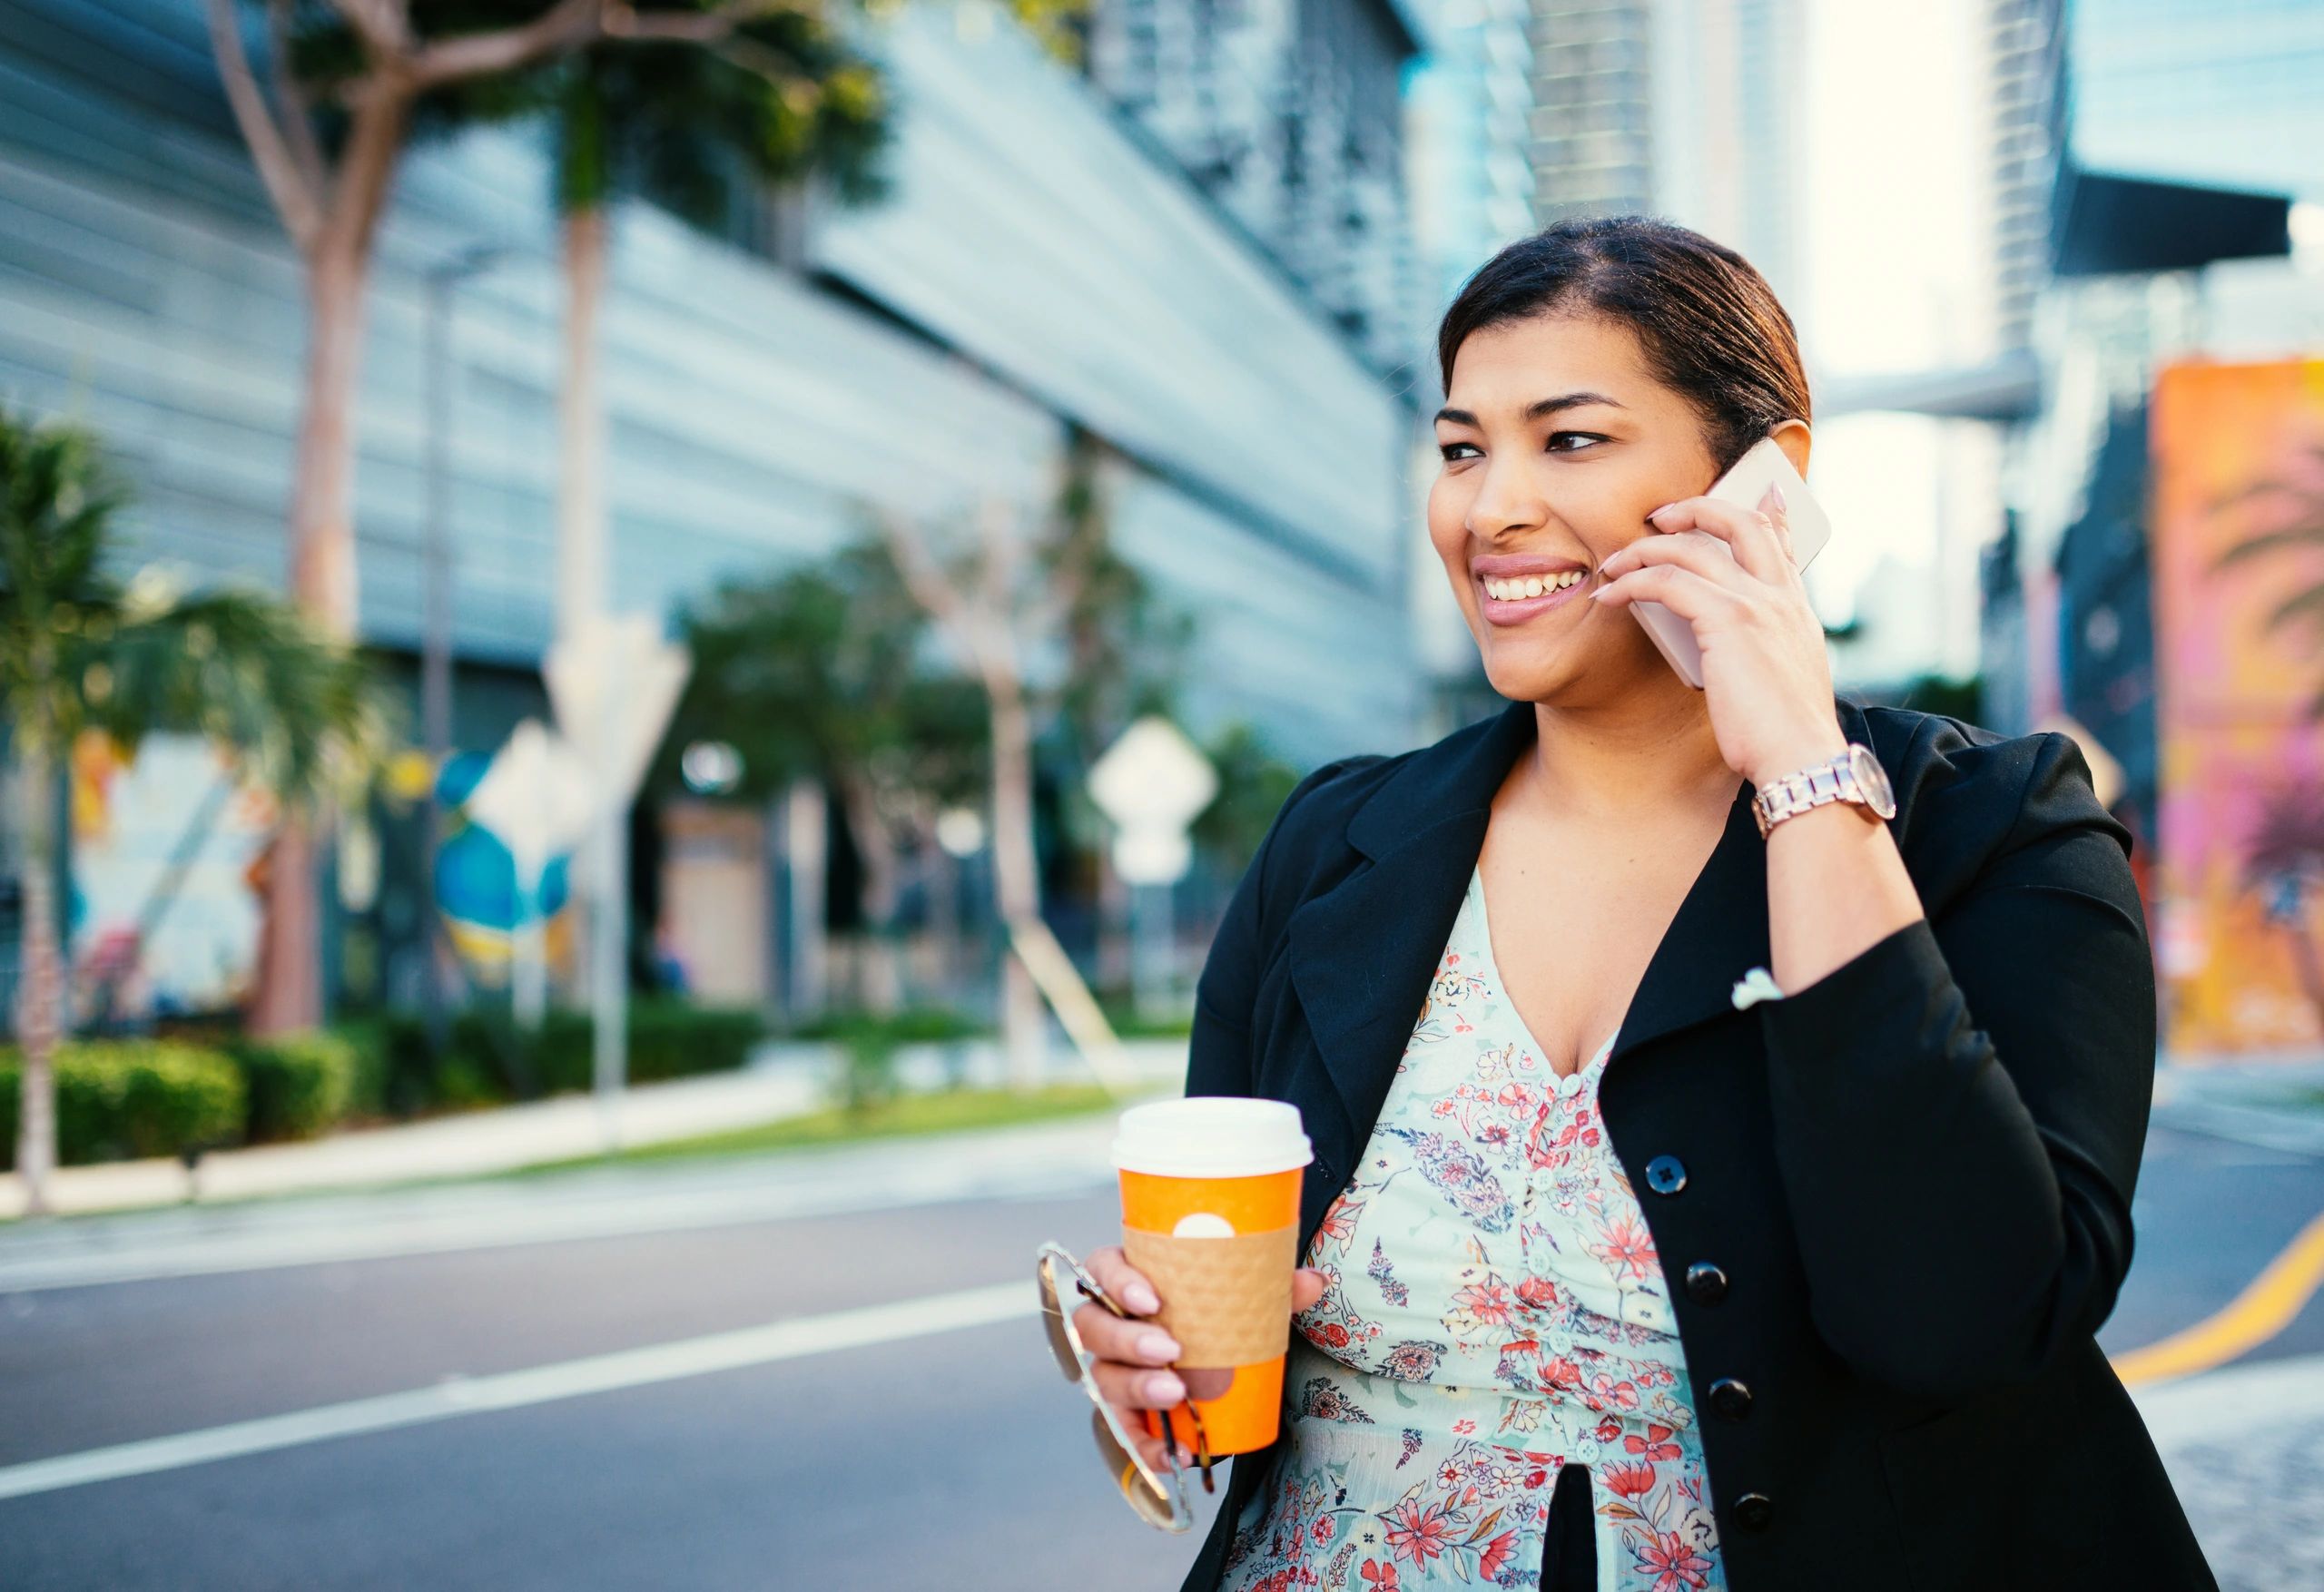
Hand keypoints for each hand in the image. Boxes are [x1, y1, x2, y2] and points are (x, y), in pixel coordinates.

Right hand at [1074, 1245, 1327, 1470]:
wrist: (1211, 1355)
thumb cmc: (1213, 1313)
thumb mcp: (1241, 1296)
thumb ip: (1272, 1287)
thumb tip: (1315, 1281)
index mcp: (1128, 1280)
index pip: (1103, 1270)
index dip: (1118, 1283)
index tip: (1151, 1299)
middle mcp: (1109, 1323)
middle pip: (1094, 1327)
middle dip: (1128, 1340)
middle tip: (1170, 1351)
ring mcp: (1113, 1369)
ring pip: (1104, 1377)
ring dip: (1136, 1388)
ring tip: (1175, 1395)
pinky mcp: (1124, 1411)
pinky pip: (1124, 1432)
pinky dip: (1146, 1446)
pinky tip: (1176, 1454)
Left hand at [1591, 483, 1846, 786]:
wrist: (1800, 756)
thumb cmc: (1784, 734)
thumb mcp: (1784, 679)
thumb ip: (1767, 650)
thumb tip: (1736, 651)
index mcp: (1796, 608)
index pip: (1782, 542)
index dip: (1767, 512)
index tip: (1758, 493)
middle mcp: (1780, 596)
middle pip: (1739, 521)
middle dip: (1695, 509)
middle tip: (1660, 517)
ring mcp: (1756, 602)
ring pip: (1691, 547)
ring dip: (1644, 550)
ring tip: (1615, 563)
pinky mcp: (1727, 619)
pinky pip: (1666, 581)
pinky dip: (1631, 583)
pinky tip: (1610, 596)